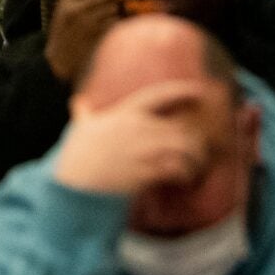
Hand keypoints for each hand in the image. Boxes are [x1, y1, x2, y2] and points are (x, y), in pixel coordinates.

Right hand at [44, 0, 121, 84]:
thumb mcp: (63, 12)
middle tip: (110, 6)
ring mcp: (88, 23)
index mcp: (67, 2)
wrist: (59, 62)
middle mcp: (77, 10)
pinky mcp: (98, 35)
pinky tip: (106, 31)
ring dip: (113, 13)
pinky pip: (115, 22)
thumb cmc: (63, 35)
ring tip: (105, 20)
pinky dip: (114, 25)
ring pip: (113, 8)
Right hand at [52, 78, 207, 197]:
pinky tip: (186, 180)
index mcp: (123, 114)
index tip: (199, 90)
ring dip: (196, 158)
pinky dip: (187, 174)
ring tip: (198, 167)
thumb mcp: (79, 130)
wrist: (73, 184)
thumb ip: (83, 114)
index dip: (181, 90)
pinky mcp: (144, 172)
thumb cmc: (75, 157)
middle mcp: (136, 128)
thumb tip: (77, 102)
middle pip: (179, 127)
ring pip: (183, 147)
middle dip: (196, 140)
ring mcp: (141, 149)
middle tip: (201, 150)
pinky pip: (176, 169)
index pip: (158, 95)